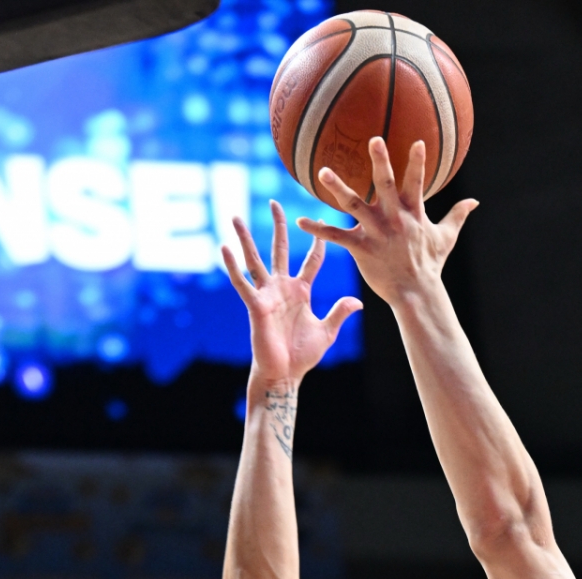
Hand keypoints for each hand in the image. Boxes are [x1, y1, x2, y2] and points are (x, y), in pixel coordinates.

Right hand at [221, 200, 361, 384]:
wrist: (285, 374)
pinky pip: (242, 283)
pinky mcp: (256, 306)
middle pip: (280, 250)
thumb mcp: (327, 332)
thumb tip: (358, 302)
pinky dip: (232, 267)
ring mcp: (267, 295)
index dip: (317, 244)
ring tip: (235, 216)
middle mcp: (282, 288)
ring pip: (255, 260)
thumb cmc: (303, 355)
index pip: (311, 261)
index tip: (322, 222)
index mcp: (301, 291)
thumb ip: (339, 313)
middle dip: (278, 226)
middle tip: (274, 201)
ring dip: (245, 239)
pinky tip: (224, 248)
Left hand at [297, 137, 476, 307]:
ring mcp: (376, 233)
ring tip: (323, 172)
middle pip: (386, 186)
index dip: (418, 163)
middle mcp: (394, 219)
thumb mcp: (446, 238)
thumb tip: (475, 202)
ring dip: (338, 189)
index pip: (417, 183)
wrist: (415, 295)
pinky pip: (336, 237)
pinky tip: (301, 220)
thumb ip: (457, 215)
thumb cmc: (429, 265)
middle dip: (381, 163)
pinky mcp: (361, 249)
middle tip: (374, 140)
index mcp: (413, 214)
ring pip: (355, 205)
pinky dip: (318, 229)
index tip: (418, 142)